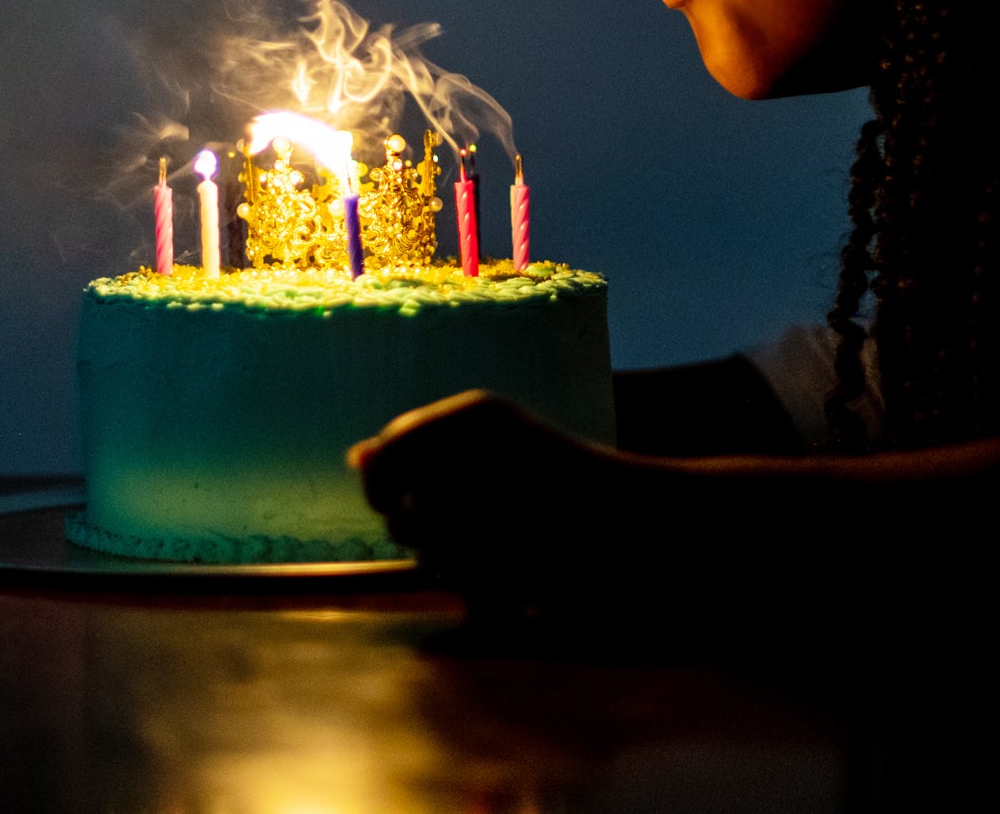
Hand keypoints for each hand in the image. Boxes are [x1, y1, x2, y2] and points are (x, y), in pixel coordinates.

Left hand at [349, 390, 639, 605]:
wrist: (644, 521)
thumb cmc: (563, 480)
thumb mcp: (496, 442)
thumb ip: (425, 446)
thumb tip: (355, 456)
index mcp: (478, 411)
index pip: (389, 452)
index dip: (385, 487)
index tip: (406, 502)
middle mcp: (482, 444)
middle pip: (401, 508)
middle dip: (418, 533)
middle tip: (476, 529)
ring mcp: (499, 497)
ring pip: (427, 552)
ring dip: (453, 564)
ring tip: (503, 548)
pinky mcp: (511, 547)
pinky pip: (463, 583)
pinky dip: (478, 588)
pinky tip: (512, 574)